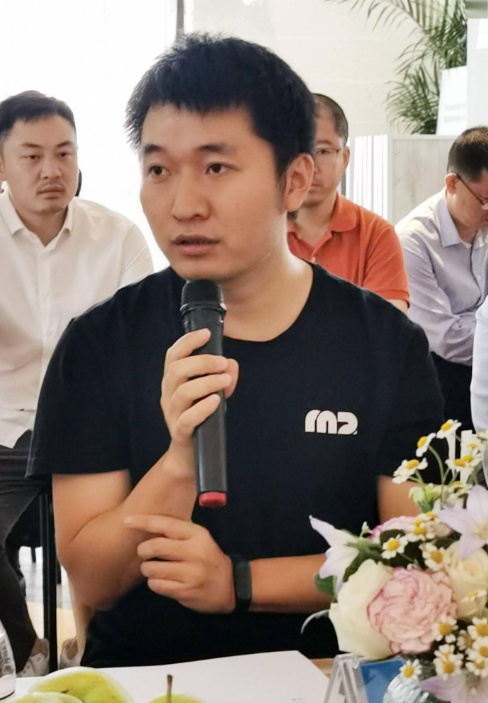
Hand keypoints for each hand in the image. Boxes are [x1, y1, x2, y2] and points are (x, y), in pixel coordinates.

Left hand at [125, 514, 234, 612]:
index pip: (166, 524)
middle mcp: (195, 552)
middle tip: (143, 552)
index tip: (127, 521)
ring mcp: (191, 573)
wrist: (231, 585)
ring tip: (152, 569)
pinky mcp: (186, 591)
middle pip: (155, 546)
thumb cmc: (208, 558)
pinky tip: (161, 581)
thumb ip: (178, 533)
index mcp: (197, 534)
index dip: (144, 522)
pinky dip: (153, 583)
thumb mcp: (200, 539)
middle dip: (143, 550)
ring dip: (146, 569)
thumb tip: (147, 527)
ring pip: (152, 568)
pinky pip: (157, 585)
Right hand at [162, 329, 238, 459]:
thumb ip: (223, 376)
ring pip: (183, 392)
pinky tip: (216, 401)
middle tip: (222, 362)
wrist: (190, 456)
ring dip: (206, 382)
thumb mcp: (213, 392)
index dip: (187, 341)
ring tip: (225, 380)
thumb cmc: (202, 418)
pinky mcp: (180, 432)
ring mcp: (172, 414)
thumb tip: (230, 364)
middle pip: (177, 370)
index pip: (173, 355)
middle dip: (202, 362)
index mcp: (173, 381)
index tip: (206, 333)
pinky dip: (202, 408)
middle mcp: (168, 395)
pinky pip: (187, 418)